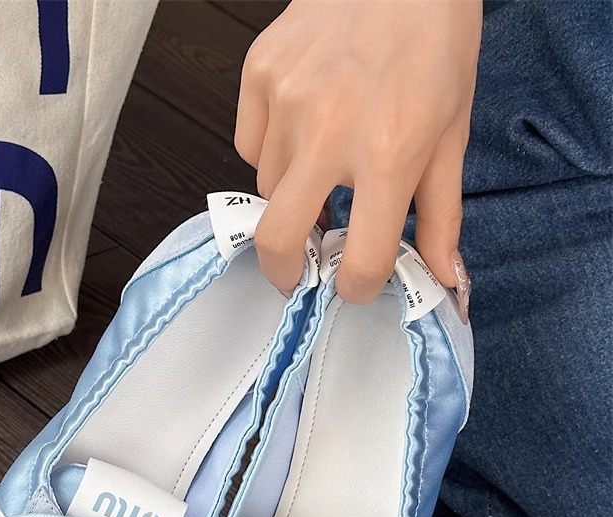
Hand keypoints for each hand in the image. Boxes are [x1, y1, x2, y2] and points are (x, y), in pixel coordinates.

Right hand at [235, 0, 481, 307]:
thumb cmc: (434, 42)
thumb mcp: (452, 134)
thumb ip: (442, 216)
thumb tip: (444, 280)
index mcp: (389, 153)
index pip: (359, 259)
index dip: (357, 287)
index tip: (355, 283)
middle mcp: (330, 132)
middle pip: (277, 240)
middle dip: (286, 272)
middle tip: (300, 271)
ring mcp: (286, 100)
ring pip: (268, 189)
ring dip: (291, 196)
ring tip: (322, 164)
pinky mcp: (259, 73)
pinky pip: (251, 145)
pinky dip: (271, 152)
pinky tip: (301, 128)